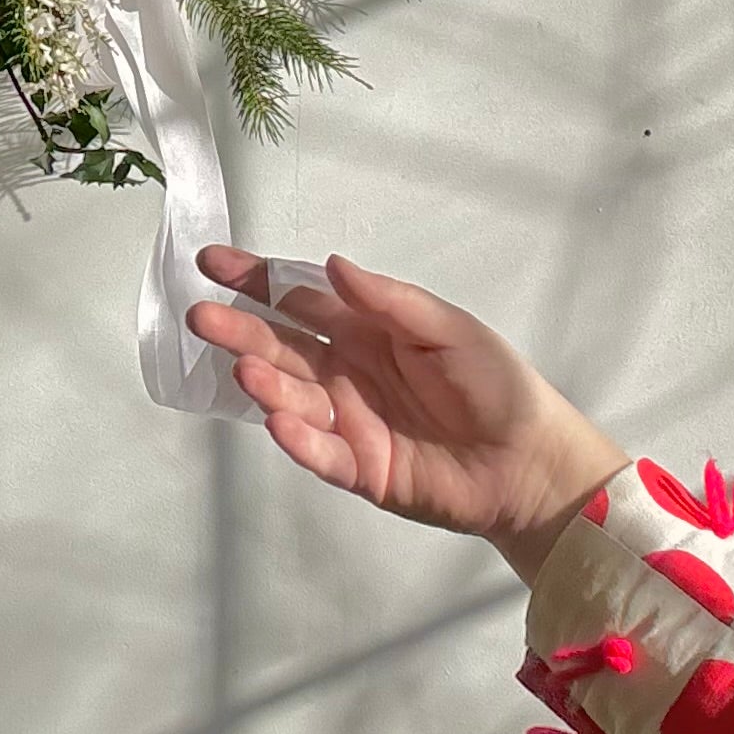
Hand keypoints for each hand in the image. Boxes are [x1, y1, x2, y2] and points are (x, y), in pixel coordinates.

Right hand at [187, 248, 627, 585]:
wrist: (531, 460)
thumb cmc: (495, 383)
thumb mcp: (446, 328)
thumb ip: (387, 300)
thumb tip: (331, 265)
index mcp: (363, 330)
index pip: (297, 299)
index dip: (256, 280)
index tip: (213, 263)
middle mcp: (344, 372)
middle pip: (281, 347)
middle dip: (240, 331)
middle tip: (203, 317)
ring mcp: (347, 422)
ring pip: (293, 398)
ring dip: (265, 383)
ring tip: (244, 369)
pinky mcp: (360, 469)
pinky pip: (321, 454)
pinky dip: (298, 440)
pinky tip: (279, 422)